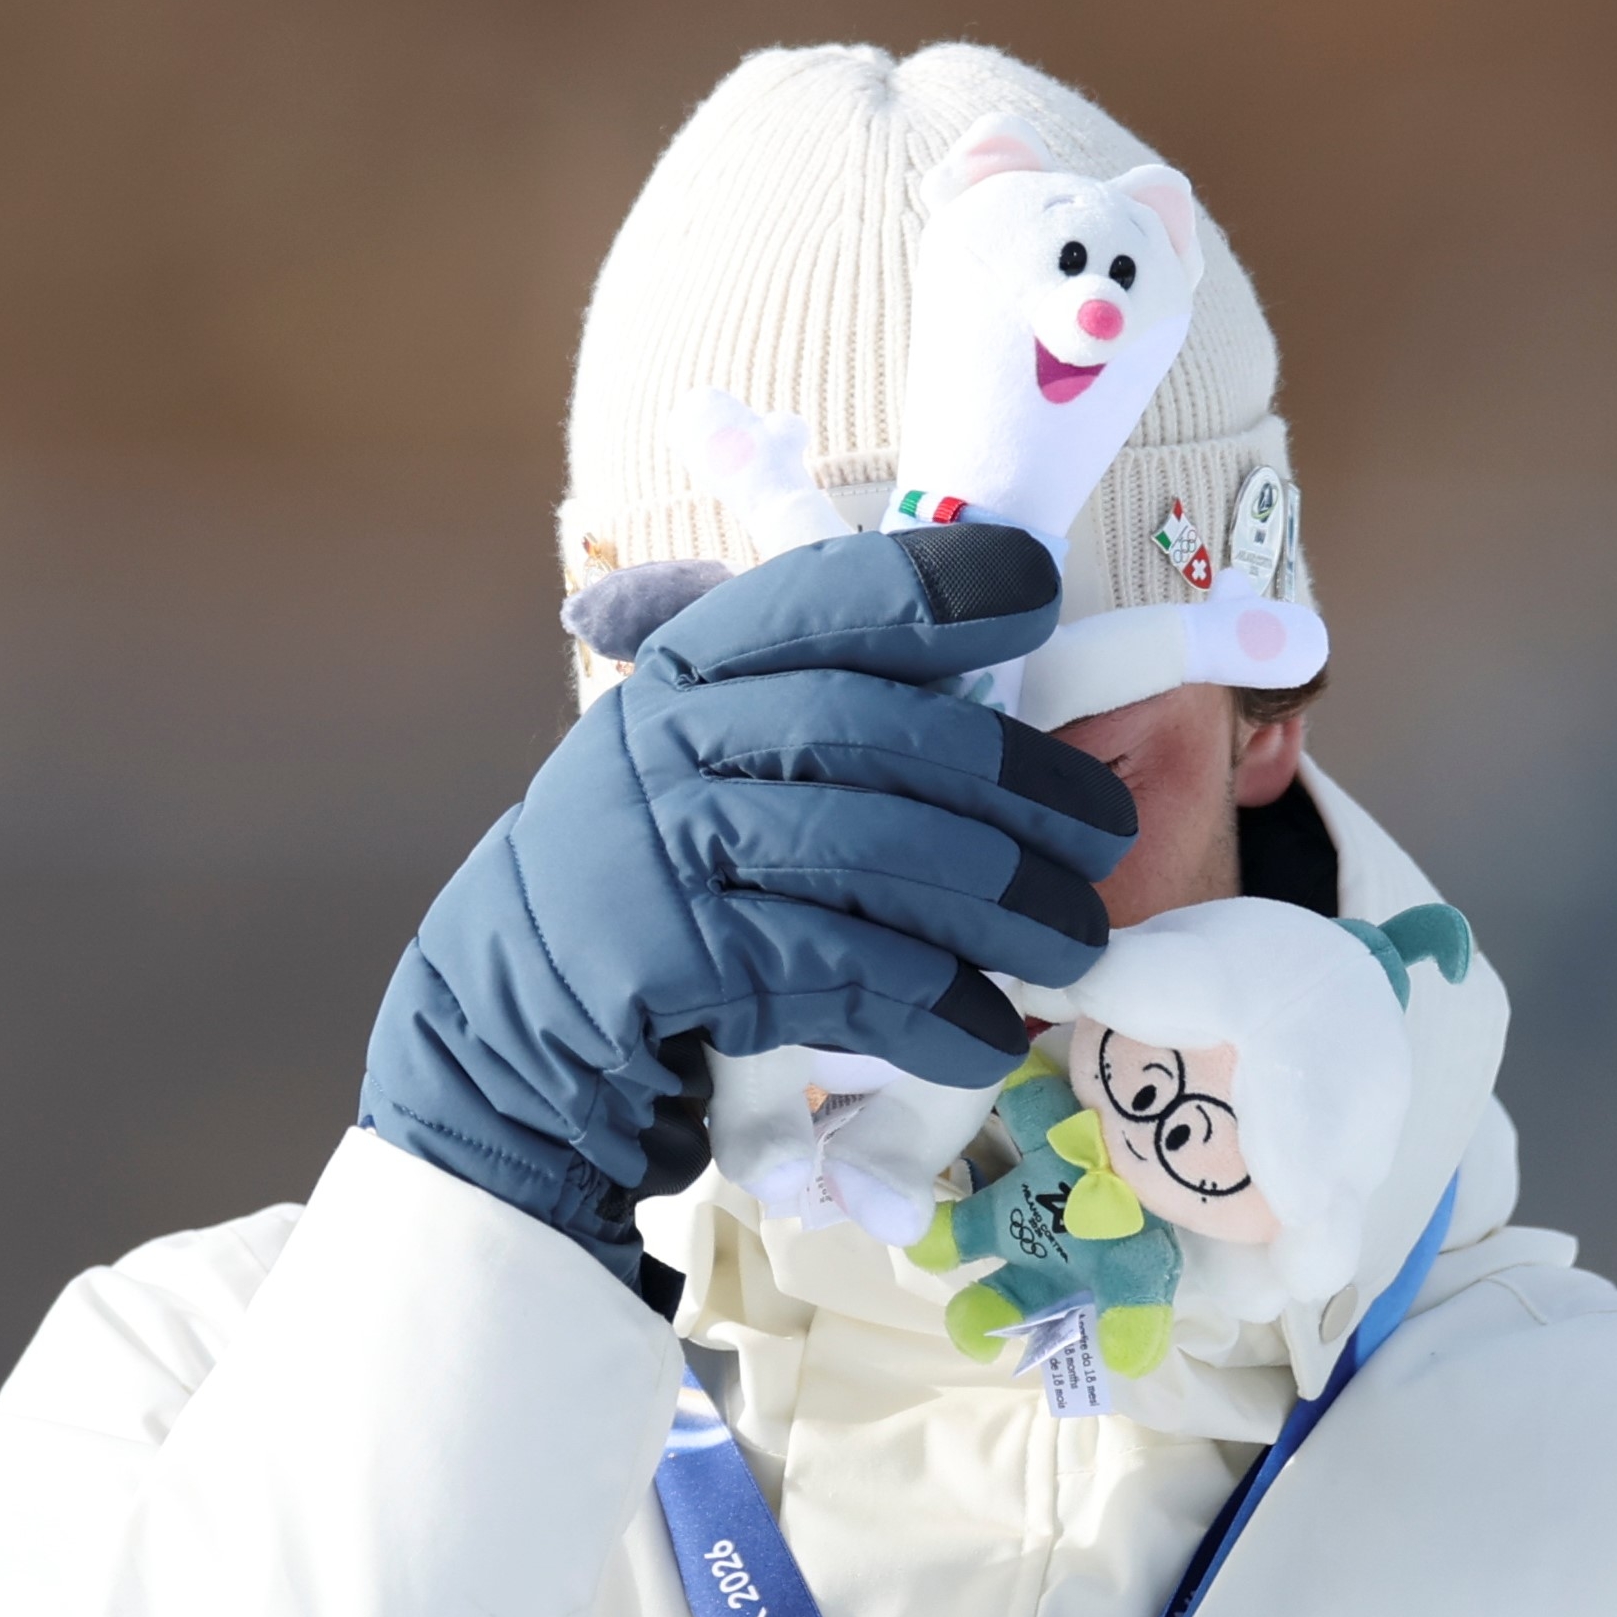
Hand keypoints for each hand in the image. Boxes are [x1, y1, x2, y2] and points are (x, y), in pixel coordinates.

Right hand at [360, 525, 1136, 1273]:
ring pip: (866, 851)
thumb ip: (807, 720)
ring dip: (996, 903)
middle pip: (869, 730)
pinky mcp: (671, 959)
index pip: (817, 597)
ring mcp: (661, 848)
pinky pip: (834, 968)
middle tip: (1107, 835)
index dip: (935, 585)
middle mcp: (665, 741)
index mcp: (684, 674)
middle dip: (1011, 780)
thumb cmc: (655, 892)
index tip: (1039, 589)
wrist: (509, 1028)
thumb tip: (991, 690)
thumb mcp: (701, 773)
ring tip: (1075, 945)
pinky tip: (987, 1031)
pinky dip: (927, 1003)